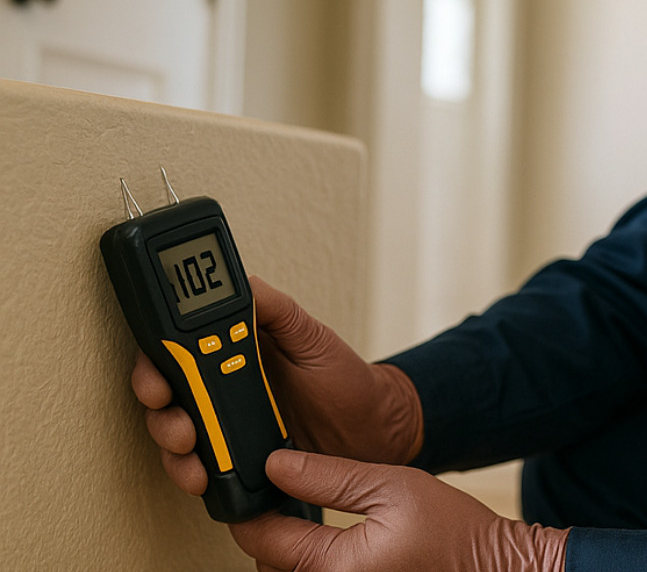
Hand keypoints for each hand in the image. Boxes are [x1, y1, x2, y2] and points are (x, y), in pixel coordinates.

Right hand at [131, 276, 423, 494]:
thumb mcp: (313, 338)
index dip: (156, 359)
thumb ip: (278, 311)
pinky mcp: (235, 459)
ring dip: (171, 443)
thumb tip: (246, 283)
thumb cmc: (346, 380)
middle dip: (159, 408)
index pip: (176, 347)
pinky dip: (192, 473)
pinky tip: (203, 478)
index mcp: (234, 349)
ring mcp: (225, 423)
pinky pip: (200, 466)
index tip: (158, 375)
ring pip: (175, 432)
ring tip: (192, 453)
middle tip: (181, 422)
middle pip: (165, 393)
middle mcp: (221, 385)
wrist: (375, 432)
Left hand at [230, 450, 567, 571]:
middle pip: (268, 563)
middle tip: (272, 495)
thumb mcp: (390, 485)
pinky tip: (321, 540)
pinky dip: (310, 561)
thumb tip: (276, 465)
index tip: (248, 482)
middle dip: (265, 531)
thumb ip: (328, 476)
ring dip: (286, 550)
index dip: (247, 506)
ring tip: (294, 516)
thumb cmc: (455, 531)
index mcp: (337, 566)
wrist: (494, 566)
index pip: (263, 539)